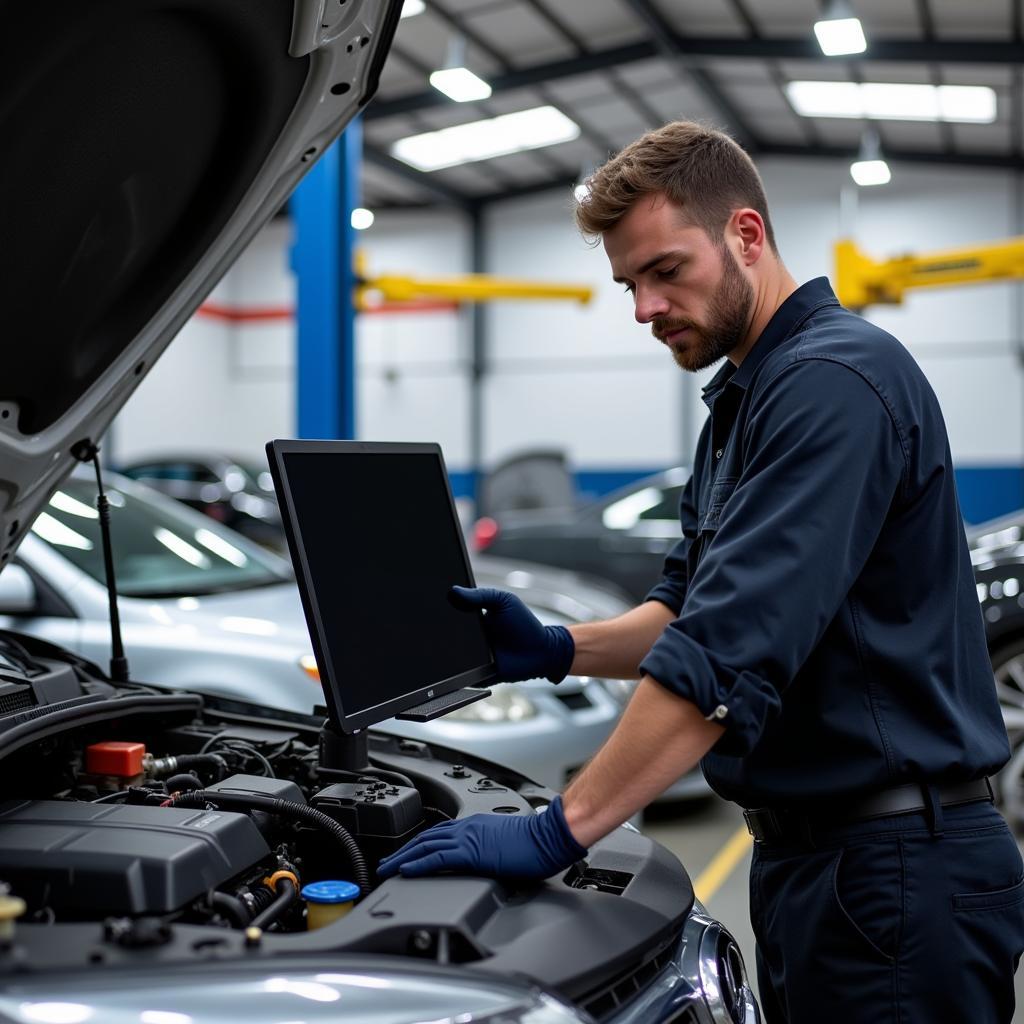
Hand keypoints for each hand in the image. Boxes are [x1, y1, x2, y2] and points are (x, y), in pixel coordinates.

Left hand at [377, 795, 587, 879]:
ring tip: (387, 868)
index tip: (407, 853)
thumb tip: (490, 861)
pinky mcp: (471, 853)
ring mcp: (468, 838)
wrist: (550, 835)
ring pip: (425, 846)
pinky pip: (437, 858)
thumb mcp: (507, 843)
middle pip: (426, 837)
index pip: (440, 833)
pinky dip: (418, 863)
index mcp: (476, 824)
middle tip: (386, 862)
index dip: (420, 843)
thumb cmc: (538, 841)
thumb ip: (492, 849)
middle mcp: (468, 827)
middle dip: (403, 850)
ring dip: (403, 857)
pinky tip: (405, 870)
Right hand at [450, 586, 574, 682]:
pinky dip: (456, 673)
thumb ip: (480, 595)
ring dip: (447, 651)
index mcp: (472, 618)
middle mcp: (468, 637)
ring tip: (452, 644)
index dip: (442, 609)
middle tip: (439, 626)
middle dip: (441, 630)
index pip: (450, 613)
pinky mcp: (475, 675)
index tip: (433, 602)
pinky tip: (459, 664)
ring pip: (449, 655)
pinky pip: (460, 676)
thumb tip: (453, 591)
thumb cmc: (525, 625)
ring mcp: (471, 657)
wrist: (541, 653)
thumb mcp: (504, 601)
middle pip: (446, 634)